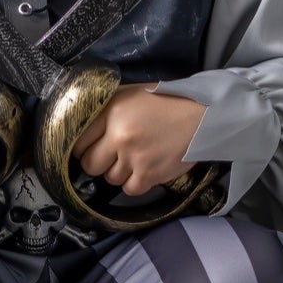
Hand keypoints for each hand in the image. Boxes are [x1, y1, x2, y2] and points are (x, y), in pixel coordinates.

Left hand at [71, 83, 205, 197]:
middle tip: (109, 157)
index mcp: (111, 112)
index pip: (79, 140)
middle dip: (97, 162)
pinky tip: (143, 170)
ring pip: (110, 178)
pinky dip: (135, 183)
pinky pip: (130, 189)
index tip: (89, 148)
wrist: (203, 115)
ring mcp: (134, 157)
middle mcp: (119, 135)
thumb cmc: (168, 101)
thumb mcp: (132, 93)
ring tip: (132, 159)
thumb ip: (107, 107)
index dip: (83, 147)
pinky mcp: (150, 174)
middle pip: (90, 164)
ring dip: (118, 172)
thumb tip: (84, 121)